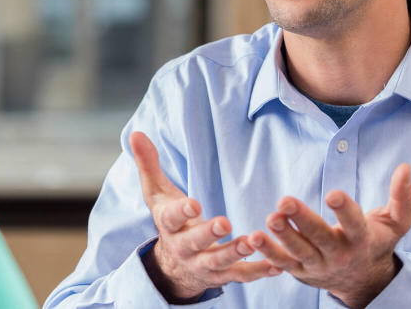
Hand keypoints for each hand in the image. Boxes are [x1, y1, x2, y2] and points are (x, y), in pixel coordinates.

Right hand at [129, 132, 280, 302]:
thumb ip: (148, 164)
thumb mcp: (156, 192)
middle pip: (194, 243)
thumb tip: (135, 134)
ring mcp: (203, 264)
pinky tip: (275, 266)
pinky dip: (257, 272)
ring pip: (218, 262)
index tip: (193, 204)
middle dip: (209, 234)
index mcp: (169, 225)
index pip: (172, 218)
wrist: (173, 265)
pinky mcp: (221, 276)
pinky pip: (240, 276)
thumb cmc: (170, 219)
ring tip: (253, 241)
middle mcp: (184, 248)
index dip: (181, 212)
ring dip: (235, 253)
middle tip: (225, 222)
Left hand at [248, 164, 410, 308]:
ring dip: (282, 236)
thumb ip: (402, 197)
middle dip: (303, 220)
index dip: (344, 210)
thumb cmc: (376, 241)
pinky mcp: (300, 271)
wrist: (363, 280)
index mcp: (362, 239)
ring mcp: (318, 264)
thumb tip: (406, 167)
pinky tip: (254, 237)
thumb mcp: (396, 223)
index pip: (354, 224)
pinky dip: (268, 252)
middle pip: (320, 237)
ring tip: (270, 218)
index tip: (334, 194)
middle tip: (285, 201)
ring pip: (299, 251)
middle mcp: (339, 253)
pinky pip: (282, 263)